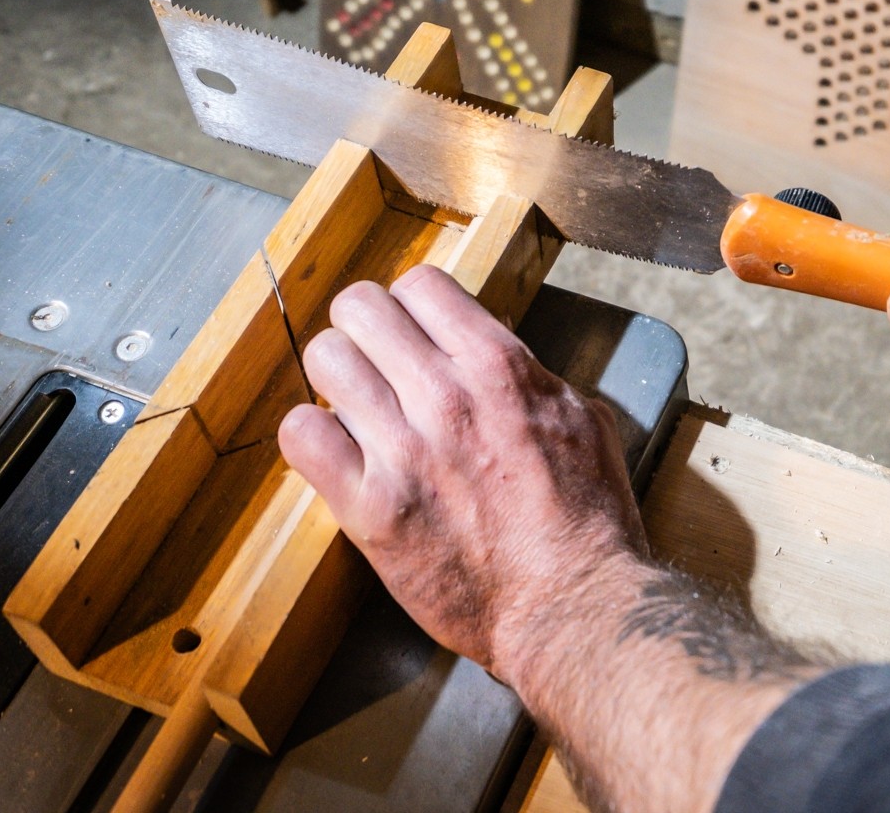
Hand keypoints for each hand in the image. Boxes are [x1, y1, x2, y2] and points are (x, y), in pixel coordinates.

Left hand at [278, 264, 644, 677]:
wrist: (572, 605)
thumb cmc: (588, 520)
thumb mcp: (582, 419)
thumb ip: (530, 378)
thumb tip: (496, 360)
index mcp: (500, 366)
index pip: (420, 284)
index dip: (413, 306)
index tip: (416, 332)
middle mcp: (446, 395)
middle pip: (360, 308)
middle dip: (366, 330)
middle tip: (379, 365)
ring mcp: (403, 450)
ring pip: (325, 359)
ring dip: (339, 380)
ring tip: (359, 410)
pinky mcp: (370, 508)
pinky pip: (301, 434)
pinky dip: (314, 437)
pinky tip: (340, 455)